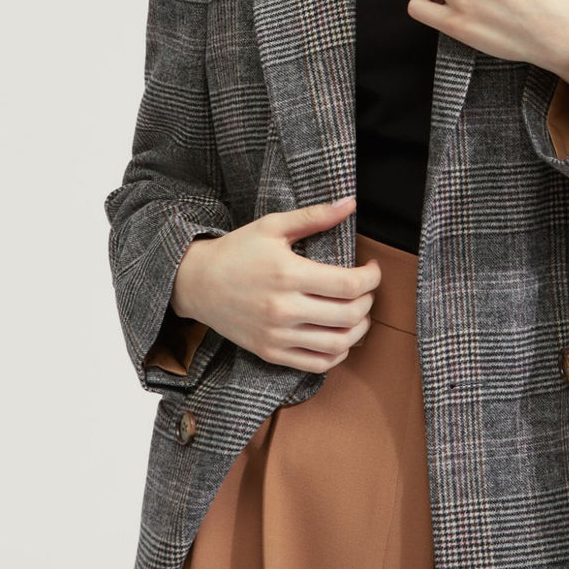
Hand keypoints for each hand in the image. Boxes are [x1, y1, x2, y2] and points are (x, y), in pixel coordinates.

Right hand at [172, 195, 379, 372]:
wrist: (196, 283)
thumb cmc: (236, 250)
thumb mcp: (272, 226)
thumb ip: (314, 216)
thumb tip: (351, 203)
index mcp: (288, 274)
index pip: (349, 284)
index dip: (372, 278)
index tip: (371, 268)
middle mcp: (284, 308)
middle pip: (349, 315)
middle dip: (368, 301)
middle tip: (365, 288)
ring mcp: (277, 335)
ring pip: (338, 344)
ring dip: (359, 329)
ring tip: (358, 313)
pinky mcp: (271, 353)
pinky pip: (317, 365)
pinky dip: (338, 353)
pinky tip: (339, 336)